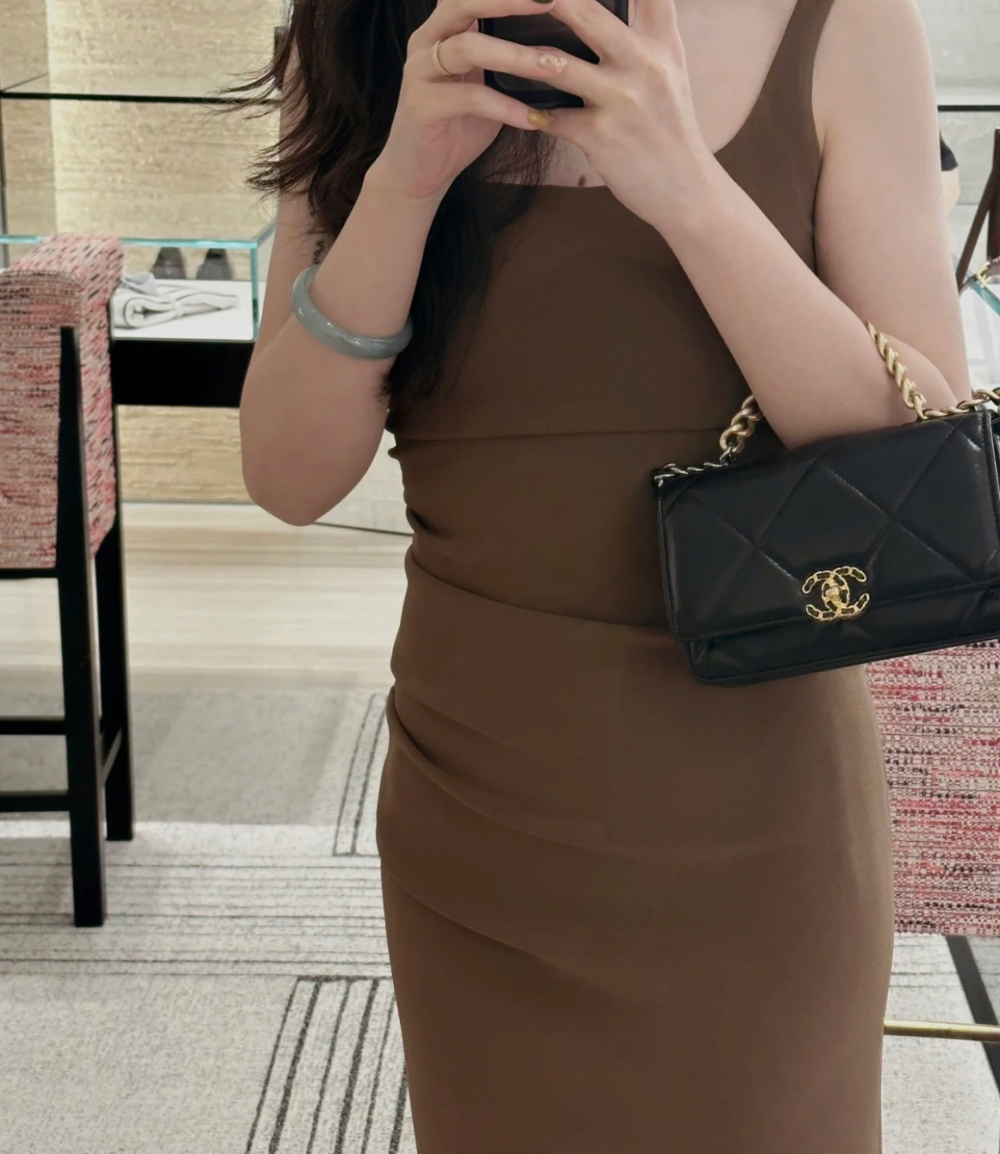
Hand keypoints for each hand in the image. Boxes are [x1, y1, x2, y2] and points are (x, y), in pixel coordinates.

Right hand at [372, 0, 577, 203]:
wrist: (419, 174)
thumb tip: (558, 45)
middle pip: (465, 2)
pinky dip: (505, 107)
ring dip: (517, 56)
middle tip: (552, 2)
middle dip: (511, 1)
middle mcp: (426, 41)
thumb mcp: (486, 84)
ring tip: (555, 66)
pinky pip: (469, 99)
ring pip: (469, 48)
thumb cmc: (458, 126)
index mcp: (444, 29)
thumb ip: (507, 59)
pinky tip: (533, 118)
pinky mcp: (421, 106)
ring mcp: (419, 72)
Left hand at [517, 0, 718, 229]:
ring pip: (556, 63)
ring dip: (515, 54)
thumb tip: (620, 1)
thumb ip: (649, 28)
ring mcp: (622, 100)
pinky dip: (530, 112)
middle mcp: (644, 63)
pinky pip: (552, 117)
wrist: (686, 192)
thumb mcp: (671, 70)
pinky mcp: (602, 137)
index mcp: (661, 41)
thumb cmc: (671, 130)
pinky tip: (514, 108)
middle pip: (584, 10)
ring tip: (487, 45)